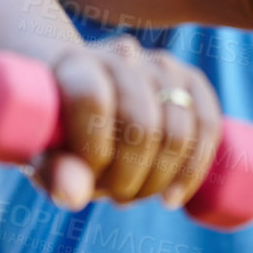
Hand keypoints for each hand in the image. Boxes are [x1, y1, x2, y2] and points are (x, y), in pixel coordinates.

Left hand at [27, 35, 221, 211]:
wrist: (85, 103)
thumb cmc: (58, 132)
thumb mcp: (44, 152)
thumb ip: (53, 170)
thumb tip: (73, 194)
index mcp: (75, 63)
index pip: (92, 99)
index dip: (94, 149)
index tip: (89, 179)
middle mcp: (119, 55)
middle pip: (140, 123)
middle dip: (130, 176)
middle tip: (114, 196)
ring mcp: (159, 63)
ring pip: (177, 130)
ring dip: (160, 179)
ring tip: (134, 195)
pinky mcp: (190, 80)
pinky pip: (207, 125)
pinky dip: (194, 169)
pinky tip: (171, 196)